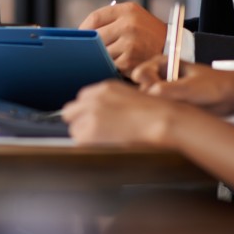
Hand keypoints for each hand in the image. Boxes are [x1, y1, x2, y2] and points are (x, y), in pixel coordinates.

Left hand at [60, 79, 180, 146]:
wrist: (164, 120)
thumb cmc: (157, 113)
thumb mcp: (131, 97)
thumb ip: (112, 102)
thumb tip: (104, 114)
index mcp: (105, 88)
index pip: (81, 99)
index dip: (86, 113)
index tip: (95, 121)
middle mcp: (94, 98)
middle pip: (70, 112)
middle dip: (80, 123)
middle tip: (97, 134)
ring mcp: (90, 114)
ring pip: (74, 129)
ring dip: (85, 137)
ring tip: (107, 141)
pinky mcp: (91, 131)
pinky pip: (79, 142)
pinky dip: (90, 146)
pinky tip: (107, 145)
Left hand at [79, 1, 167, 74]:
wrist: (175, 48)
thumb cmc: (147, 34)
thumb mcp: (134, 18)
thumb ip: (111, 22)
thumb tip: (80, 35)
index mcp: (128, 10)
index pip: (95, 18)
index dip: (84, 29)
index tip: (80, 37)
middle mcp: (129, 25)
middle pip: (96, 37)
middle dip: (91, 46)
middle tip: (87, 51)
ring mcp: (130, 43)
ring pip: (102, 52)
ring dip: (101, 57)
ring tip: (105, 59)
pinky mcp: (130, 61)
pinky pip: (111, 65)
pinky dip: (111, 67)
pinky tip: (117, 66)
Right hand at [131, 55, 233, 113]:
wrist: (231, 96)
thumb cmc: (214, 86)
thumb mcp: (189, 88)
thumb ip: (165, 90)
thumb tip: (149, 96)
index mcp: (161, 63)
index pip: (140, 74)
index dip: (148, 84)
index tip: (159, 91)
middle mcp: (159, 76)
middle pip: (142, 90)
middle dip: (153, 99)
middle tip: (171, 103)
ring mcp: (163, 91)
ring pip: (149, 103)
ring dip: (160, 108)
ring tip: (177, 108)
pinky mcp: (168, 104)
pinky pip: (158, 111)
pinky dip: (165, 114)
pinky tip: (177, 115)